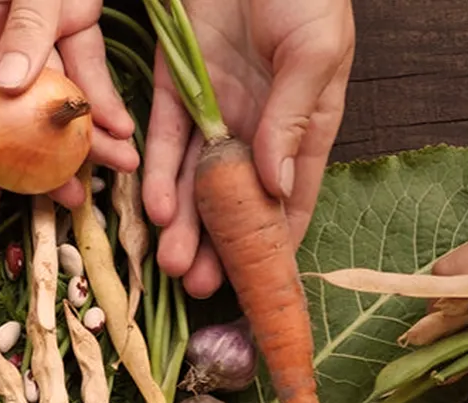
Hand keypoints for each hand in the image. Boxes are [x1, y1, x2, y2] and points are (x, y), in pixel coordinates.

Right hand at [0, 0, 138, 206]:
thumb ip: (23, 26)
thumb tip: (8, 86)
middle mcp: (0, 38)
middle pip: (15, 112)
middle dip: (45, 159)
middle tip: (71, 196)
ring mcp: (38, 32)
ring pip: (58, 95)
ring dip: (89, 134)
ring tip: (122, 162)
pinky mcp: (73, 19)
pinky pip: (87, 66)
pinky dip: (104, 96)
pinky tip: (123, 126)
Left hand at [144, 0, 353, 297]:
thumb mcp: (313, 51)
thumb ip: (291, 119)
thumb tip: (276, 187)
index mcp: (304, 125)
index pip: (292, 200)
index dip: (277, 245)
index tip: (262, 287)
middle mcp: (258, 128)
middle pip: (236, 203)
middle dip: (219, 246)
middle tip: (201, 284)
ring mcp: (215, 111)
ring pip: (195, 181)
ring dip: (184, 224)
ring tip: (173, 262)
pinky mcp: (176, 88)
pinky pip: (163, 140)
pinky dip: (157, 174)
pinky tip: (154, 208)